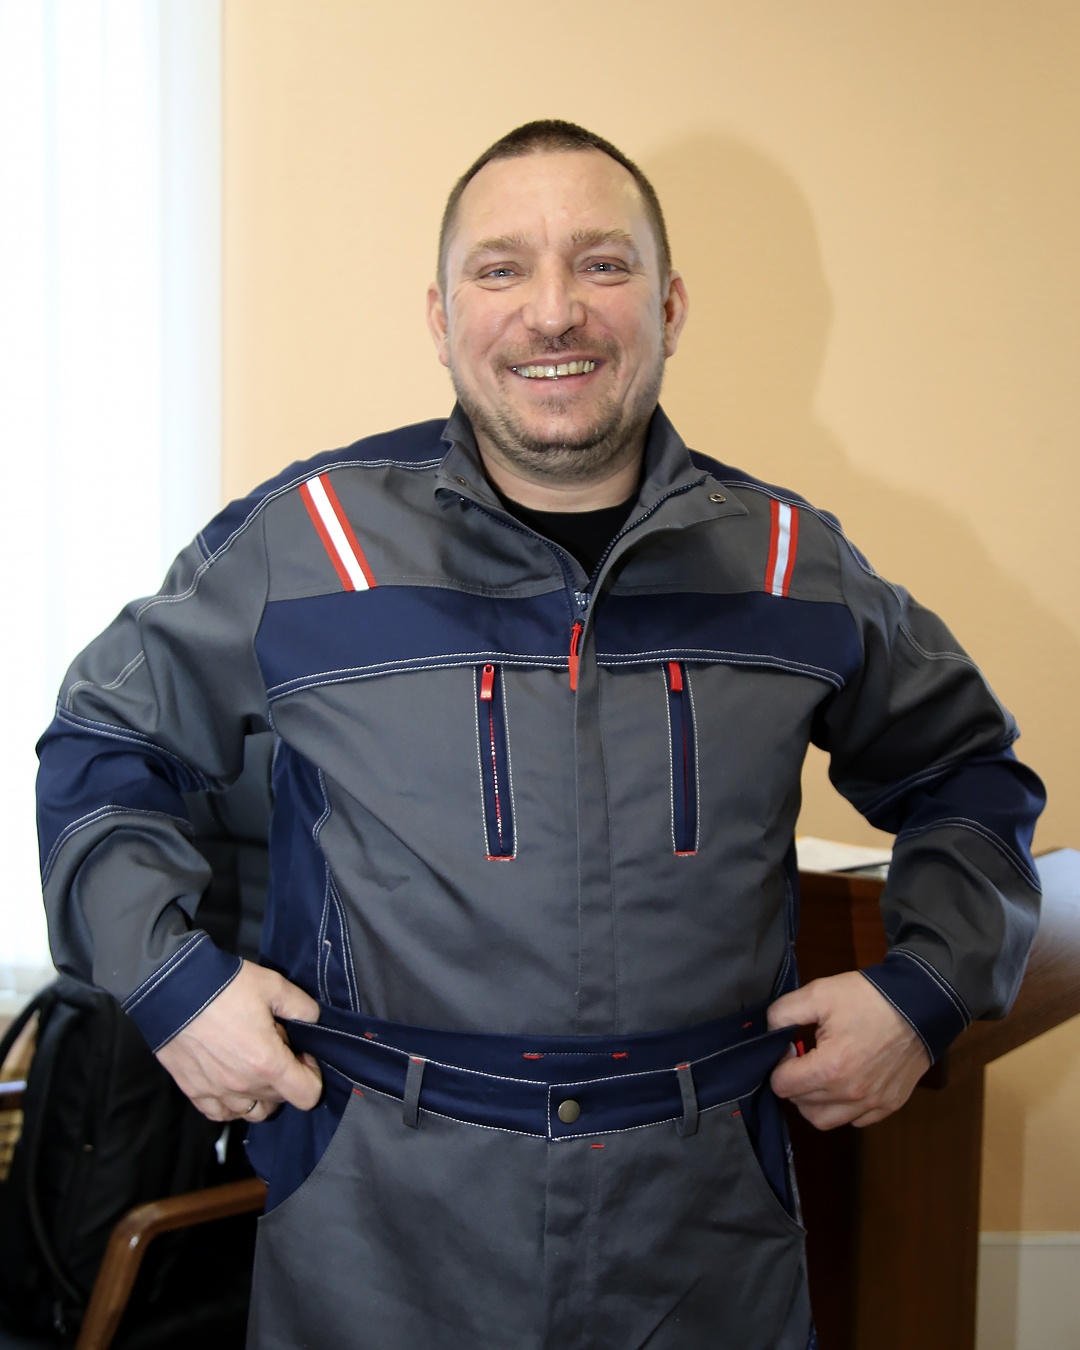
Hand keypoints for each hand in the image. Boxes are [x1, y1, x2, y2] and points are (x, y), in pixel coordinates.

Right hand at [155, 959, 322, 1122]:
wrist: (172, 988)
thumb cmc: (224, 987)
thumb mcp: (274, 986)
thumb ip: (302, 1007)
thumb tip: (313, 1020)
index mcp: (268, 1063)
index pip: (308, 1095)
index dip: (313, 1075)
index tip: (302, 1055)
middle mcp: (243, 1086)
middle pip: (280, 1100)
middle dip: (286, 1076)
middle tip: (274, 1046)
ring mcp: (217, 1092)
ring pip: (253, 1112)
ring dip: (262, 1093)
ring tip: (254, 1064)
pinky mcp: (194, 1091)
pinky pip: (221, 1114)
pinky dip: (233, 1104)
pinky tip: (232, 1080)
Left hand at [766, 971, 929, 1129]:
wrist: (921, 1004)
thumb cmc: (868, 998)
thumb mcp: (818, 993)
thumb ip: (783, 1013)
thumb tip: (770, 1033)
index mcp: (830, 1069)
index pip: (781, 1086)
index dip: (779, 1064)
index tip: (792, 1046)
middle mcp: (850, 1095)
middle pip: (800, 1104)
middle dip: (795, 1080)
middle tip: (804, 1056)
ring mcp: (872, 1104)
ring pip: (824, 1120)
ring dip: (814, 1101)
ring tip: (820, 1074)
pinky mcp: (890, 1105)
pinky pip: (854, 1121)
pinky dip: (843, 1108)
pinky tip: (845, 1082)